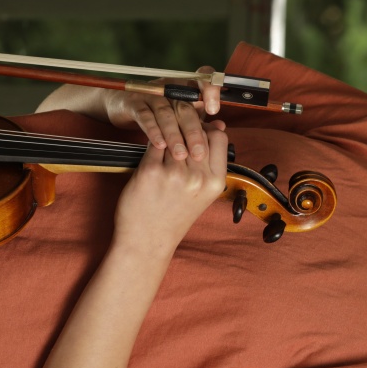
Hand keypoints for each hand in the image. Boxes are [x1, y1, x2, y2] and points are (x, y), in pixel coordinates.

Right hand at [104, 67, 222, 159]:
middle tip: (199, 153)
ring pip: (166, 113)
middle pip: (185, 106)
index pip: (203, 78)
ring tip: (180, 155)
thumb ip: (201, 122)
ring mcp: (151, 93)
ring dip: (174, 135)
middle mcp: (170, 86)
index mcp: (186, 87)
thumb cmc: (158, 114)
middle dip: (193, 131)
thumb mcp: (181, 118)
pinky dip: (153, 130)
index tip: (214, 110)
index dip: (211, 89)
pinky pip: (145, 116)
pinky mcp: (133, 102)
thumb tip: (221, 127)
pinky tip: (160, 145)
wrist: (122, 106)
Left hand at [113, 116, 227, 255]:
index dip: (207, 130)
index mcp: (215, 182)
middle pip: (196, 132)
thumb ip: (210, 162)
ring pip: (173, 134)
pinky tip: (150, 150)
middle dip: (185, 128)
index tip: (196, 133)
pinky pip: (153, 142)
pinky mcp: (150, 171)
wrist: (147, 242)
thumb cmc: (174, 216)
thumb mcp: (203, 193)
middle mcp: (197, 177)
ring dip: (167, 133)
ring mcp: (174, 174)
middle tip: (176, 133)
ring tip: (163, 142)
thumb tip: (219, 126)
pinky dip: (152, 141)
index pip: (219, 138)